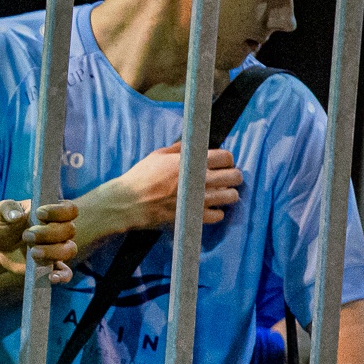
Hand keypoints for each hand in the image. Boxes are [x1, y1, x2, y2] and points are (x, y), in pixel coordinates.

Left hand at [0, 199, 79, 282]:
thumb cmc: (5, 223)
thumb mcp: (1, 211)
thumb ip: (7, 209)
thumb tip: (16, 215)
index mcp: (53, 212)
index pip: (70, 210)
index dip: (59, 211)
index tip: (39, 213)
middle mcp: (60, 229)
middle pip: (69, 230)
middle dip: (48, 233)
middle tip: (26, 235)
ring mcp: (58, 248)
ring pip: (69, 250)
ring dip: (53, 251)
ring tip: (33, 252)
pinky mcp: (52, 265)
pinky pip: (66, 272)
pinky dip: (63, 275)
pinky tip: (52, 277)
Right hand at [97, 142, 241, 232]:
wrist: (129, 203)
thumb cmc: (141, 177)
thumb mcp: (158, 155)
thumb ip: (180, 149)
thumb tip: (194, 145)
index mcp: (192, 162)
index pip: (226, 157)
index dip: (227, 159)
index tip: (223, 163)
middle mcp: (200, 180)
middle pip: (235, 176)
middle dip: (233, 175)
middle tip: (226, 178)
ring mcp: (199, 200)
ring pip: (232, 196)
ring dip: (228, 193)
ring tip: (220, 193)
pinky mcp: (195, 217)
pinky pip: (219, 215)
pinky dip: (216, 211)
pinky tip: (208, 208)